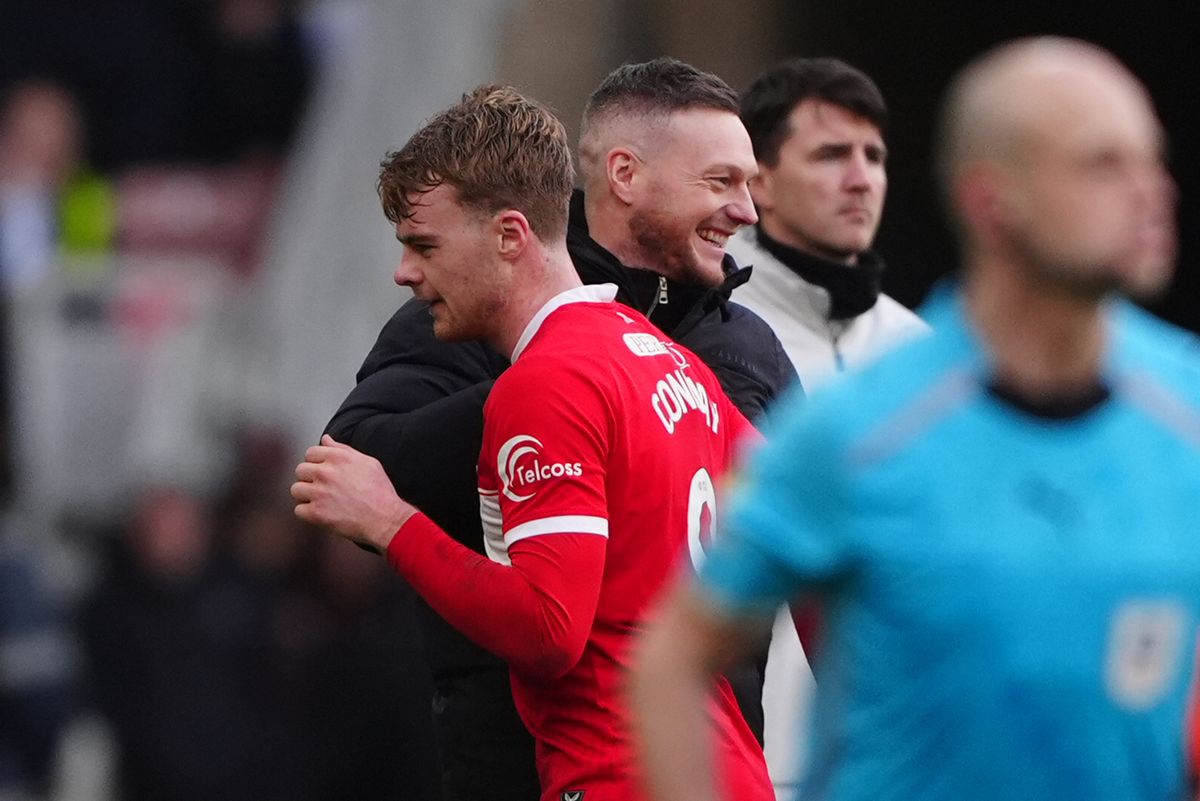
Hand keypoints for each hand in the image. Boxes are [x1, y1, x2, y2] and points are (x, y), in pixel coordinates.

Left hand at [292, 435, 415, 550]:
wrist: (385, 518)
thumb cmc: (379, 491)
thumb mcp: (367, 462)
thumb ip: (343, 449)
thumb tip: (325, 439)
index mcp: (338, 457)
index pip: (310, 453)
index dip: (316, 462)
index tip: (323, 471)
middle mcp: (325, 472)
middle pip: (300, 470)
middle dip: (310, 478)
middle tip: (323, 488)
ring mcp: (319, 493)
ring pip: (296, 490)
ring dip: (306, 496)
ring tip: (321, 501)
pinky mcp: (316, 513)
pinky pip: (298, 510)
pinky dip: (308, 513)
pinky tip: (321, 513)